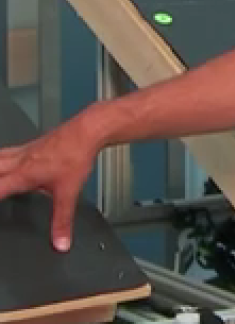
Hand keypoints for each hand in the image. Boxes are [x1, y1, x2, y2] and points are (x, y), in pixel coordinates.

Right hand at [0, 115, 98, 251]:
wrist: (87, 131)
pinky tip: (2, 161)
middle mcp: (17, 162)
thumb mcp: (69, 193)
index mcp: (21, 175)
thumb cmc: (76, 156)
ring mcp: (21, 152)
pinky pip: (3, 153)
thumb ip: (62, 221)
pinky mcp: (28, 146)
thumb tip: (60, 243)